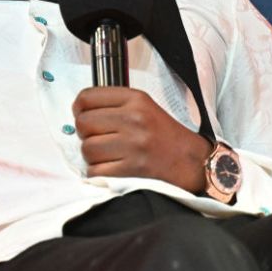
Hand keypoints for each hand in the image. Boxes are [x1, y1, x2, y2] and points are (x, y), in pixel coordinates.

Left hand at [72, 86, 212, 193]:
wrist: (193, 162)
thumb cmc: (164, 135)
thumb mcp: (144, 107)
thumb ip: (114, 104)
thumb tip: (78, 111)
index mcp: (136, 99)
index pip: (87, 97)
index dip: (79, 109)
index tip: (83, 116)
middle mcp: (134, 119)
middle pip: (83, 124)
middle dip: (86, 134)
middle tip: (99, 139)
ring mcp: (133, 145)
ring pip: (87, 149)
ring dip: (93, 156)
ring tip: (109, 156)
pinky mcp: (132, 170)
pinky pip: (96, 171)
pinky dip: (99, 173)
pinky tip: (113, 169)